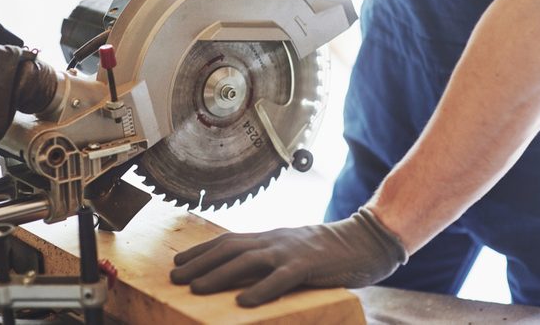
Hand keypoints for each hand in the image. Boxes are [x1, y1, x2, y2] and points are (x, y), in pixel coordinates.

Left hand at [170, 207, 407, 306]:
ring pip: (247, 260)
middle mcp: (274, 240)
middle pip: (230, 248)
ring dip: (219, 275)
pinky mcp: (309, 265)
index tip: (178, 262)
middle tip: (174, 277)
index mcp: (270, 238)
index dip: (201, 251)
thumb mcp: (294, 249)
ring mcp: (291, 251)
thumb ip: (271, 258)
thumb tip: (244, 276)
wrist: (365, 239)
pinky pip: (281, 278)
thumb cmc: (329, 250)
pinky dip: (260, 290)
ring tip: (196, 289)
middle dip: (200, 262)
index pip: (228, 240)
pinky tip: (243, 302)